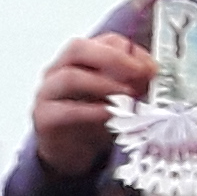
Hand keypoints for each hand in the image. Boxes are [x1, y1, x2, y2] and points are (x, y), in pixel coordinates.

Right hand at [29, 31, 151, 179]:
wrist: (70, 154)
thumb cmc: (94, 120)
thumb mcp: (120, 98)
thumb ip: (134, 82)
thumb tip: (150, 70)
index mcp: (80, 59)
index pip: (104, 41)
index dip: (131, 51)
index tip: (151, 68)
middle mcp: (59, 69)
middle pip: (78, 48)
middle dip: (112, 58)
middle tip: (138, 73)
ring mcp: (48, 93)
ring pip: (69, 77)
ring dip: (103, 84)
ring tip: (127, 96)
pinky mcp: (45, 118)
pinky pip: (65, 111)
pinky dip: (91, 112)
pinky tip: (109, 115)